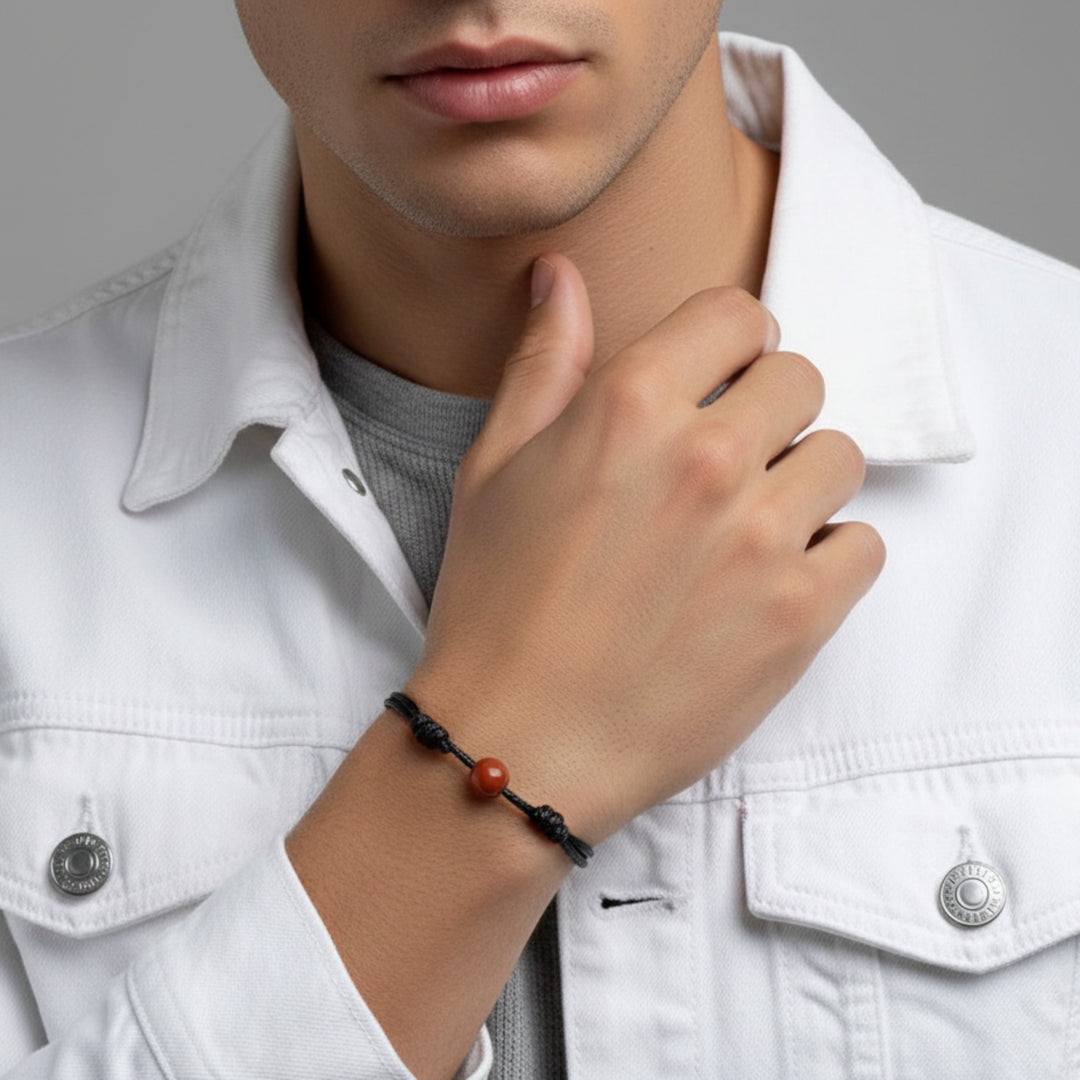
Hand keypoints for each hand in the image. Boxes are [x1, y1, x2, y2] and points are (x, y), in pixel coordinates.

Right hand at [407, 254, 884, 843]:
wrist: (516, 740)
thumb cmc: (495, 606)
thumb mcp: (493, 468)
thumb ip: (544, 362)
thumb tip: (561, 275)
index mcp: (630, 406)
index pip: (737, 316)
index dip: (732, 341)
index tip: (723, 374)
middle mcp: (706, 457)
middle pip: (801, 379)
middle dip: (769, 408)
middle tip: (727, 462)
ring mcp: (762, 538)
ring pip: (840, 459)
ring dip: (801, 482)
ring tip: (747, 528)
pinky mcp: (800, 615)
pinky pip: (864, 546)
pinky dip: (831, 558)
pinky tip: (772, 582)